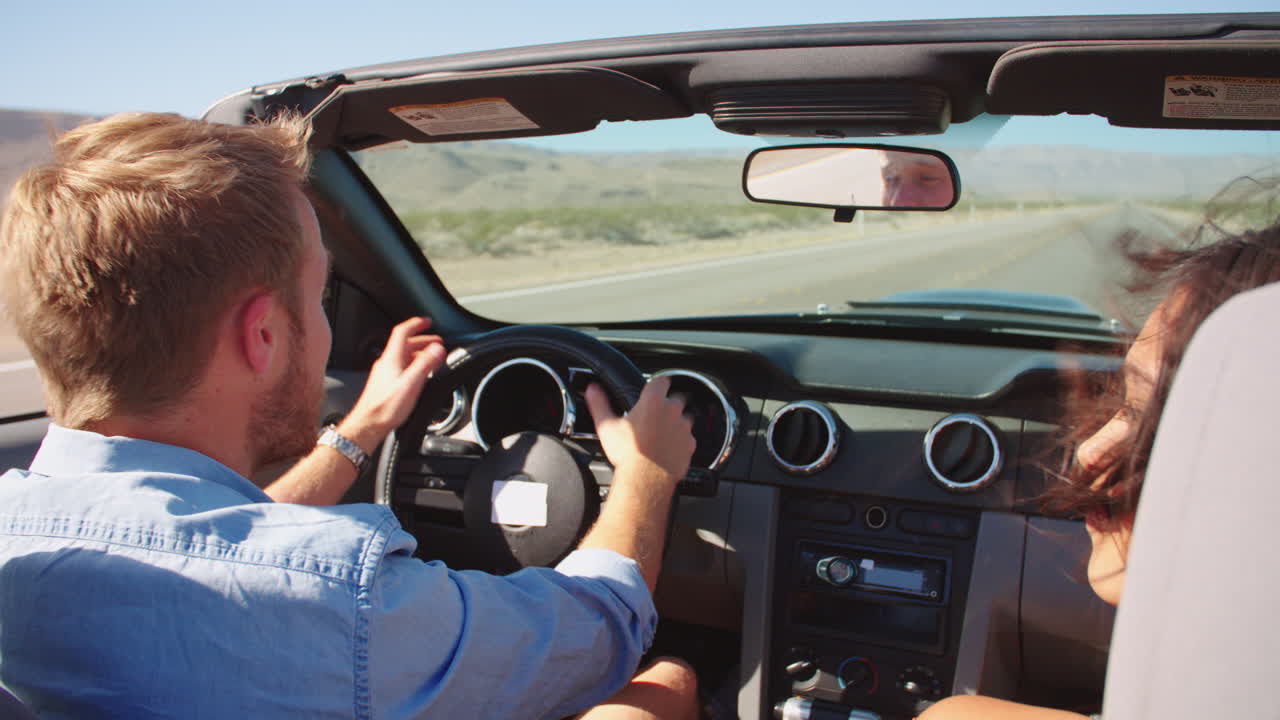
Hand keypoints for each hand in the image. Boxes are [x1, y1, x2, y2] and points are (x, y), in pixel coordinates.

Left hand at [340, 316, 445, 450]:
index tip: (427, 322)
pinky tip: (420, 375)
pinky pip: (402, 367)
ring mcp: (385, 373)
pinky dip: (414, 365)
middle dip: (423, 340)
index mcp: (392, 359)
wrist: (368, 425)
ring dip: (419, 353)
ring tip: (432, 357)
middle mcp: (387, 363)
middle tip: (437, 342)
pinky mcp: (386, 383)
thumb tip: (437, 348)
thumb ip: (425, 364)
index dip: (416, 324)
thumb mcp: (411, 384)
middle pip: (405, 344)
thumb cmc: (385, 408)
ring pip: (404, 356)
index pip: (402, 332)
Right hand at [585, 376, 694, 486]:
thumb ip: (599, 403)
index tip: (652, 390)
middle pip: (674, 399)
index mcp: (653, 401)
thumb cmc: (628, 453)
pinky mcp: (690, 444)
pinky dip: (680, 442)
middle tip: (652, 418)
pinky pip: (688, 438)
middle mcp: (672, 410)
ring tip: (659, 436)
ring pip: (683, 419)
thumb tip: (593, 390)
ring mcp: (684, 427)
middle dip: (665, 406)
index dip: (656, 384)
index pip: (661, 380)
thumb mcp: (606, 426)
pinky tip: (667, 449)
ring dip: (674, 424)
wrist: (645, 479)